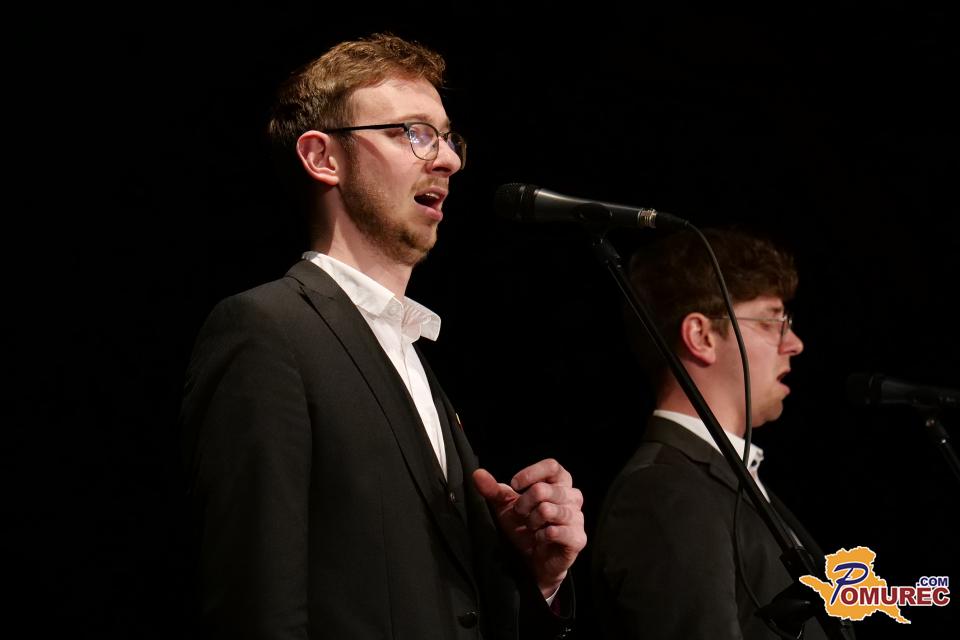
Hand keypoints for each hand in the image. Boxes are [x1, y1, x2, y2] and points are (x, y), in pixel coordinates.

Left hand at [473, 458, 585, 598]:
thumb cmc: (523, 528)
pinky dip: (541, 535)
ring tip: (531, 527)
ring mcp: (577, 517)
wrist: (532, 561)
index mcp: (560, 483)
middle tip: (521, 514)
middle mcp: (573, 497)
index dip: (531, 474)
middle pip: (544, 489)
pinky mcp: (578, 538)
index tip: (515, 485)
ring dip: (532, 520)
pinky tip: (539, 538)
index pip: (552, 466)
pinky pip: (556, 531)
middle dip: (524, 504)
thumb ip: (493, 490)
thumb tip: (477, 474)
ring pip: (548, 509)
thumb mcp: (505, 507)